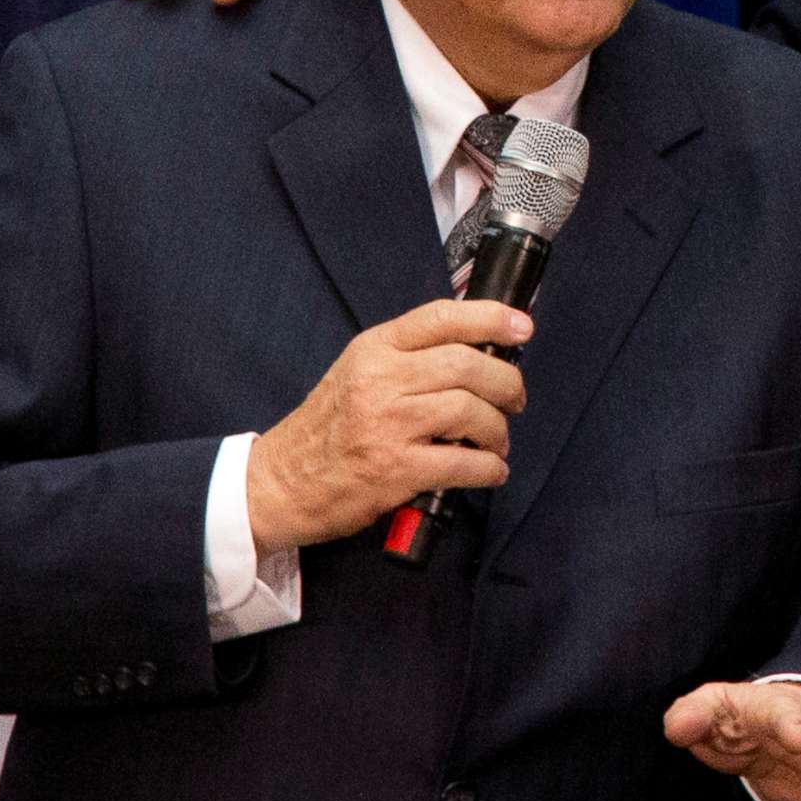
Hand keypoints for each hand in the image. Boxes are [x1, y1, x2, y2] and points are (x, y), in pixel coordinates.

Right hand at [245, 299, 530, 552]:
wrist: (278, 484)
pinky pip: (462, 462)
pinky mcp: (394, 469)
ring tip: (497, 442)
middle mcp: (381, 379)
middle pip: (467, 364)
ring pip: (470, 411)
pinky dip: (488, 468)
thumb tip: (477, 353)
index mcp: (373, 349)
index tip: (522, 326)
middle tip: (515, 400)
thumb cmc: (327, 429)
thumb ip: (408, 359)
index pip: (441, 317)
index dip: (490, 317)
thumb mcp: (357, 373)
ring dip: (498, 429)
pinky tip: (490, 471)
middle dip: (506, 382)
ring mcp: (387, 424)